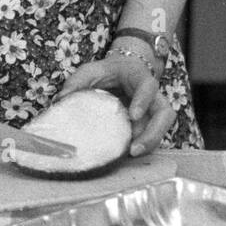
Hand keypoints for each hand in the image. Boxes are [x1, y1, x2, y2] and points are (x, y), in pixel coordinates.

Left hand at [53, 51, 176, 155]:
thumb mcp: (91, 71)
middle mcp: (153, 95)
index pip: (148, 87)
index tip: (133, 115)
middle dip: (153, 133)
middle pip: (165, 113)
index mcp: (139, 77)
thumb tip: (60, 100)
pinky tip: (127, 155)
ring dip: (149, 143)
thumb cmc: (107, 72)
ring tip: (131, 155)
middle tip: (135, 148)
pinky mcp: (149, 123)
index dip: (143, 100)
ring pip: (162, 128)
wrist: (121, 72)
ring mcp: (153, 110)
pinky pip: (153, 137)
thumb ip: (77, 82)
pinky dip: (143, 147)